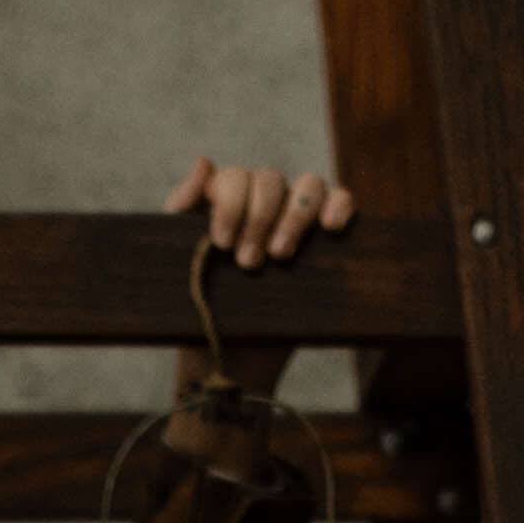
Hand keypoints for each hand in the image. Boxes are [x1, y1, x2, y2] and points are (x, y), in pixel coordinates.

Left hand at [164, 153, 355, 394]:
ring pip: (308, 185)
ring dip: (294, 216)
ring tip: (281, 256)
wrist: (234, 360)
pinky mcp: (327, 237)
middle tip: (248, 263)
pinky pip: (341, 201)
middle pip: (270, 180)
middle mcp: (265, 201)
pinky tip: (331, 227)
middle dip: (258, 220)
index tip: (222, 244)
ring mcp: (298, 215)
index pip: (236, 179)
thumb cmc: (203, 307)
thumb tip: (203, 162)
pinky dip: (339, 205)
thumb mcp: (182, 261)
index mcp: (229, 199)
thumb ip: (184, 209)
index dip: (230, 205)